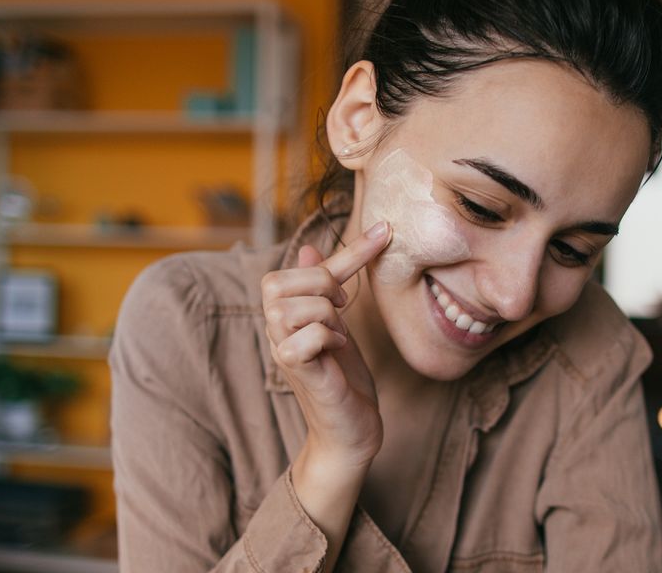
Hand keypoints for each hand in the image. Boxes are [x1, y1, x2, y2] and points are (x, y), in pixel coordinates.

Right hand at [260, 220, 391, 470]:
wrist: (351, 431)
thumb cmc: (344, 378)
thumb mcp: (338, 323)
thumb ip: (325, 286)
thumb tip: (308, 248)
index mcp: (285, 313)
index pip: (302, 267)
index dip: (348, 251)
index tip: (387, 231)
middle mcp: (274, 329)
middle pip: (279, 282)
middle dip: (323, 287)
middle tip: (344, 309)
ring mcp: (281, 350)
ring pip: (294, 306)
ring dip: (328, 315)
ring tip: (338, 334)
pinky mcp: (294, 371)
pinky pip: (305, 336)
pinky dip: (327, 338)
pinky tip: (336, 351)